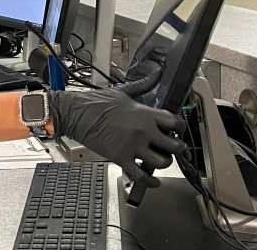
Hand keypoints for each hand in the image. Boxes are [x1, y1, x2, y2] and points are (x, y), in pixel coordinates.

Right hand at [48, 71, 185, 186]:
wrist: (76, 114)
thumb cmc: (96, 103)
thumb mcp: (122, 91)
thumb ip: (143, 85)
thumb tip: (157, 74)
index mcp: (144, 114)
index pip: (175, 122)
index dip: (180, 126)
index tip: (178, 128)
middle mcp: (142, 132)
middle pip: (174, 146)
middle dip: (178, 148)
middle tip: (175, 147)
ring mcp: (132, 147)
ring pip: (162, 162)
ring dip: (165, 162)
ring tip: (162, 159)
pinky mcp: (121, 158)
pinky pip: (141, 175)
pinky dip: (151, 181)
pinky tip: (154, 180)